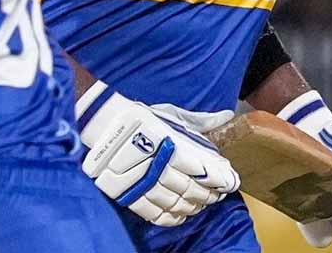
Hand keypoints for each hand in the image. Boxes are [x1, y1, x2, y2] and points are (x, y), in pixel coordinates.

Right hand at [76, 81, 239, 226]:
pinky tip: (180, 213)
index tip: (228, 181)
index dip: (221, 180)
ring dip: (192, 206)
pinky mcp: (130, 195)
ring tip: (199, 202)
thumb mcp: (172, 115)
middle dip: (209, 194)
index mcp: (173, 147)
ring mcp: (144, 184)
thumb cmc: (140, 117)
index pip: (206, 172)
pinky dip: (172, 217)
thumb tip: (226, 116)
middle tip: (215, 193)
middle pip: (194, 190)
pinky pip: (156, 214)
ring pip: (177, 204)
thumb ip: (201, 121)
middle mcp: (161, 167)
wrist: (102, 123)